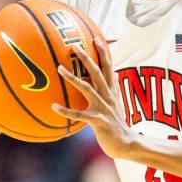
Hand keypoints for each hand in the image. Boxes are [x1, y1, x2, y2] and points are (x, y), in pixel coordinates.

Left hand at [52, 39, 135, 159]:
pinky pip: (80, 115)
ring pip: (87, 89)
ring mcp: (103, 108)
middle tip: (74, 45)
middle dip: (87, 57)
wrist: (127, 144)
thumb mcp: (117, 104)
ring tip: (59, 69)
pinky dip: (66, 111)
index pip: (109, 66)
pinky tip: (54, 107)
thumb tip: (113, 74)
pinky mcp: (98, 121)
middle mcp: (108, 96)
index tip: (96, 37)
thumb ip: (113, 89)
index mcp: (112, 91)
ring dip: (73, 78)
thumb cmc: (118, 124)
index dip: (104, 51)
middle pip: (98, 72)